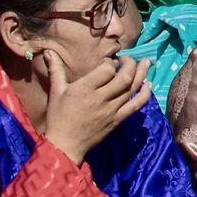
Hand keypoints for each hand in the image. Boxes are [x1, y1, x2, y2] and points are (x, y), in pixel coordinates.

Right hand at [36, 49, 151, 164]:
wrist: (65, 144)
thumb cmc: (59, 116)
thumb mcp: (56, 92)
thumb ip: (55, 70)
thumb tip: (48, 52)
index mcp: (85, 89)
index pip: (107, 70)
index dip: (111, 63)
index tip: (109, 62)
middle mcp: (101, 98)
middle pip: (124, 77)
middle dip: (130, 64)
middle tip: (128, 58)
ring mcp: (111, 110)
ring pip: (131, 89)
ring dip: (142, 74)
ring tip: (146, 62)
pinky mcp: (117, 120)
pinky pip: (135, 105)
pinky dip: (144, 94)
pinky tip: (149, 84)